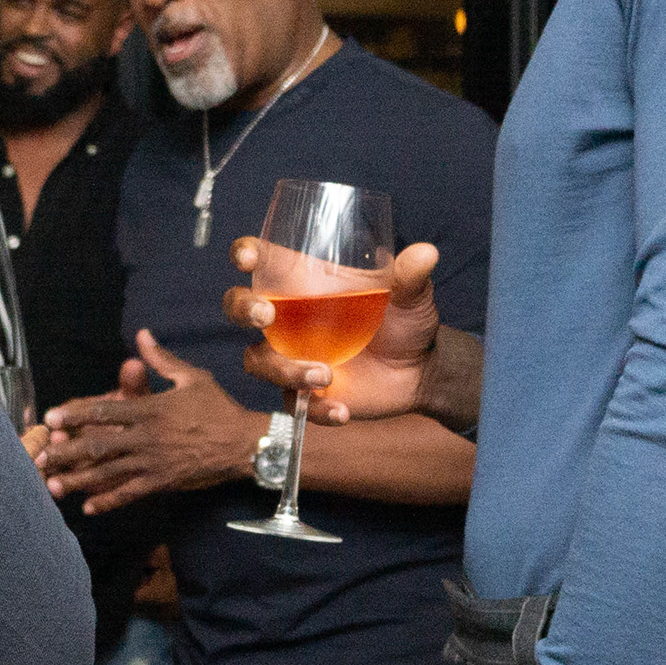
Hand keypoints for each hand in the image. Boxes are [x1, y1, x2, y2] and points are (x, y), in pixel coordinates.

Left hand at [35, 332, 265, 514]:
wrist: (243, 443)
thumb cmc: (217, 407)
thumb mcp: (191, 377)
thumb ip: (161, 359)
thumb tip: (142, 334)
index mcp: (150, 410)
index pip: (105, 411)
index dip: (75, 414)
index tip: (51, 417)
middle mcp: (146, 437)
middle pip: (98, 445)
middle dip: (66, 451)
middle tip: (40, 457)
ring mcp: (153, 463)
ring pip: (108, 473)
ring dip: (78, 479)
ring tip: (53, 485)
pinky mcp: (162, 482)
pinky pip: (130, 494)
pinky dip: (108, 501)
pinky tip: (88, 508)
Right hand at [230, 239, 440, 423]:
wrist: (420, 371)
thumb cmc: (406, 322)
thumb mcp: (411, 297)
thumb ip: (412, 277)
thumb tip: (426, 253)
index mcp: (305, 283)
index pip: (262, 261)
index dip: (245, 254)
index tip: (247, 258)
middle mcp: (288, 318)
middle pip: (238, 307)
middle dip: (242, 308)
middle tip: (266, 315)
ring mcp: (291, 356)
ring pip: (257, 361)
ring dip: (284, 369)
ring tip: (325, 375)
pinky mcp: (303, 393)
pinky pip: (292, 404)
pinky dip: (315, 410)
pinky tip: (342, 411)